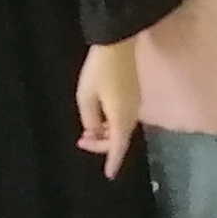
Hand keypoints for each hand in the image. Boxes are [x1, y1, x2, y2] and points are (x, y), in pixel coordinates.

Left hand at [74, 34, 143, 167]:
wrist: (118, 42)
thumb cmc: (99, 70)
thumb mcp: (85, 97)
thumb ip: (89, 119)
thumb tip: (94, 129)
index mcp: (122, 118)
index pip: (118, 146)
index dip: (112, 161)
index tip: (108, 175)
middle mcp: (133, 114)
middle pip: (119, 138)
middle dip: (101, 144)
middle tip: (81, 140)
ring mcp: (135, 103)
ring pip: (121, 128)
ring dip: (105, 133)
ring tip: (87, 130)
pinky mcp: (133, 94)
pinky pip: (123, 117)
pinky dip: (110, 122)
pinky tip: (98, 117)